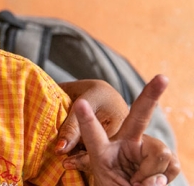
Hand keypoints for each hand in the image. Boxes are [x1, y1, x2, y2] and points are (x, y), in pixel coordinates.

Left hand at [62, 75, 180, 185]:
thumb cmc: (109, 182)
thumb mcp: (100, 173)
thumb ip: (112, 169)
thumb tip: (148, 177)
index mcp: (104, 143)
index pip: (93, 129)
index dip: (87, 117)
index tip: (82, 102)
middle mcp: (128, 139)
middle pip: (140, 115)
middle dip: (151, 93)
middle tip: (162, 78)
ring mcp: (147, 148)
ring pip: (160, 152)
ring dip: (150, 174)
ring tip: (135, 183)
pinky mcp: (165, 160)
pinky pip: (172, 164)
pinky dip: (161, 181)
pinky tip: (150, 183)